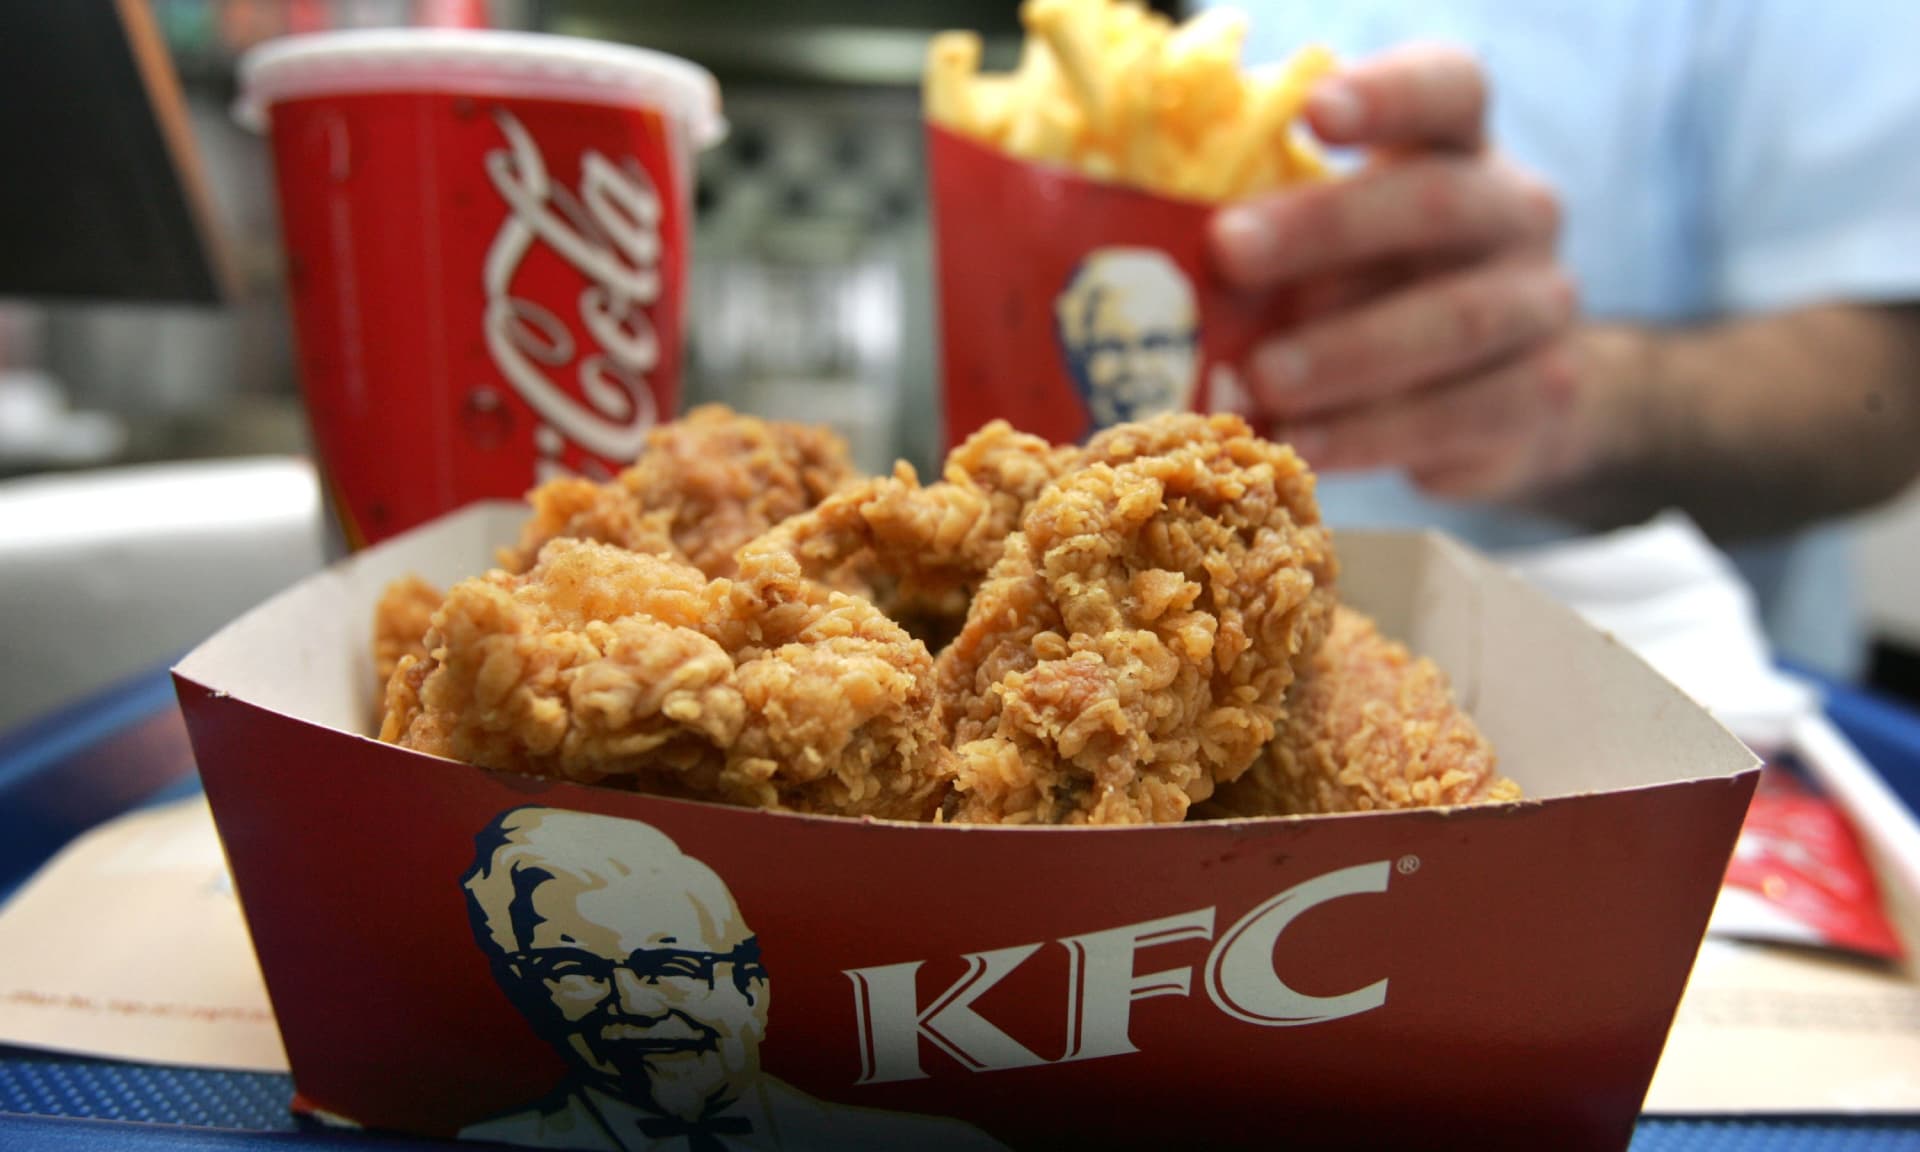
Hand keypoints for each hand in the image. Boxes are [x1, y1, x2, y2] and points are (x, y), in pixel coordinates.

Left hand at [1209, 45, 1582, 500]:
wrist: (1503, 393)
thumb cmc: (1373, 292)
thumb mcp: (1325, 246)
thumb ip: (1265, 229)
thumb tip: (1132, 253)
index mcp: (1458, 146)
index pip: (1446, 89)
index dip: (1386, 94)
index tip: (1312, 113)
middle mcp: (1515, 211)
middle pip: (1435, 203)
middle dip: (1323, 230)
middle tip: (1230, 251)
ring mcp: (1540, 304)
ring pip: (1456, 320)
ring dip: (1346, 352)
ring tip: (1263, 380)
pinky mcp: (1540, 395)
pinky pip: (1461, 414)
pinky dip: (1372, 434)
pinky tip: (1304, 446)